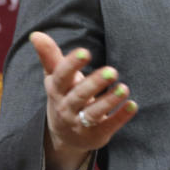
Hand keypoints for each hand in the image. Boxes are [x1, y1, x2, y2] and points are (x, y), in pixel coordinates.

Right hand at [30, 31, 137, 169]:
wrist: (64, 136)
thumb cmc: (64, 96)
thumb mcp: (55, 78)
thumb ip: (49, 56)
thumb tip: (36, 33)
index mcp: (57, 90)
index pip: (61, 77)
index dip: (71, 64)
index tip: (85, 51)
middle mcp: (66, 108)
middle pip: (79, 95)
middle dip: (95, 83)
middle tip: (113, 71)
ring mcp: (80, 123)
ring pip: (93, 113)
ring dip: (109, 101)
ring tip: (124, 88)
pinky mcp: (96, 135)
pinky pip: (109, 126)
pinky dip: (121, 116)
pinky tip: (133, 105)